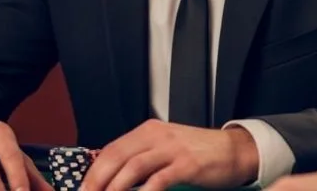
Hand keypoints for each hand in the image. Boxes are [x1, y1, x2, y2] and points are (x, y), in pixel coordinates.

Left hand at [82, 120, 257, 190]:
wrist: (233, 150)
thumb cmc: (198, 153)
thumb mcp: (165, 148)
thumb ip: (142, 157)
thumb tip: (114, 178)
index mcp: (148, 131)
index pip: (111, 150)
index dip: (94, 172)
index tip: (83, 190)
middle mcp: (157, 135)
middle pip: (117, 157)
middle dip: (98, 181)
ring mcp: (172, 149)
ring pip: (133, 167)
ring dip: (116, 188)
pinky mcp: (186, 164)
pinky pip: (159, 179)